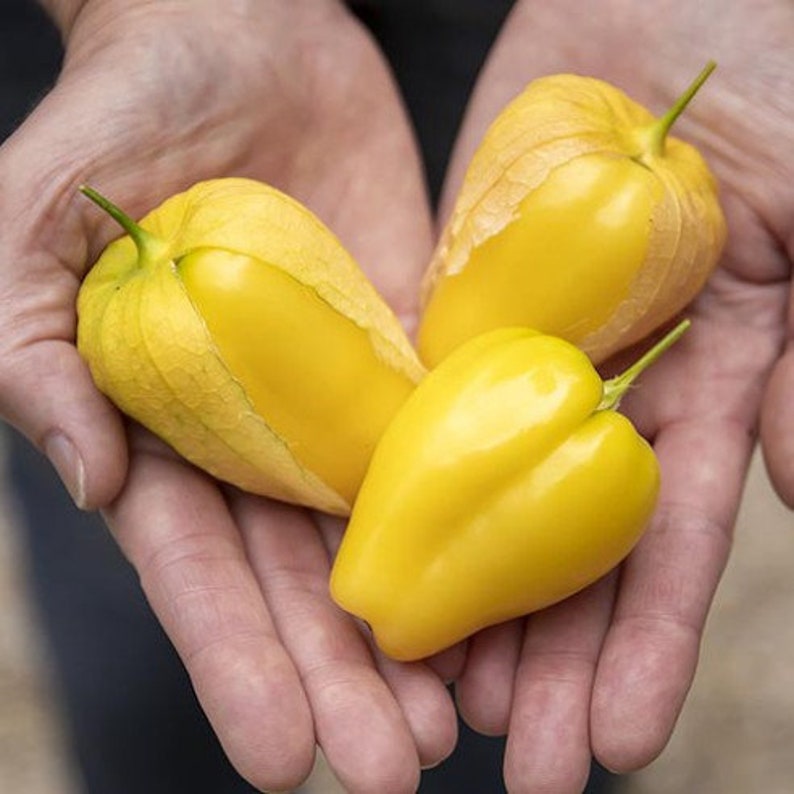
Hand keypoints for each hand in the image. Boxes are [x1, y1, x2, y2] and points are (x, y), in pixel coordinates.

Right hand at [0, 1, 455, 789]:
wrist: (234, 37)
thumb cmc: (117, 118)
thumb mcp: (34, 224)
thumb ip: (36, 353)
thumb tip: (93, 480)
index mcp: (168, 428)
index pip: (199, 569)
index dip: (233, 661)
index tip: (278, 758)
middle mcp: (261, 434)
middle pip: (302, 580)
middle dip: (343, 680)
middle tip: (395, 772)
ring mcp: (345, 396)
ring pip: (385, 534)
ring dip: (421, 630)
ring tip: (459, 722)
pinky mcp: (412, 348)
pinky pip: (451, 440)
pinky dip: (480, 519)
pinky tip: (514, 596)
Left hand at [441, 2, 793, 790]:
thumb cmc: (775, 62)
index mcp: (709, 377)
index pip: (666, 544)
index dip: (642, 646)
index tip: (608, 743)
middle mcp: (606, 384)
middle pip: (565, 547)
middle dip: (540, 659)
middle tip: (500, 761)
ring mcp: (520, 347)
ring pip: (478, 494)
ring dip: (457, 596)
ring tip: (425, 698)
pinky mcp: (449, 303)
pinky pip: (412, 403)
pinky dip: (394, 485)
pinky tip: (368, 562)